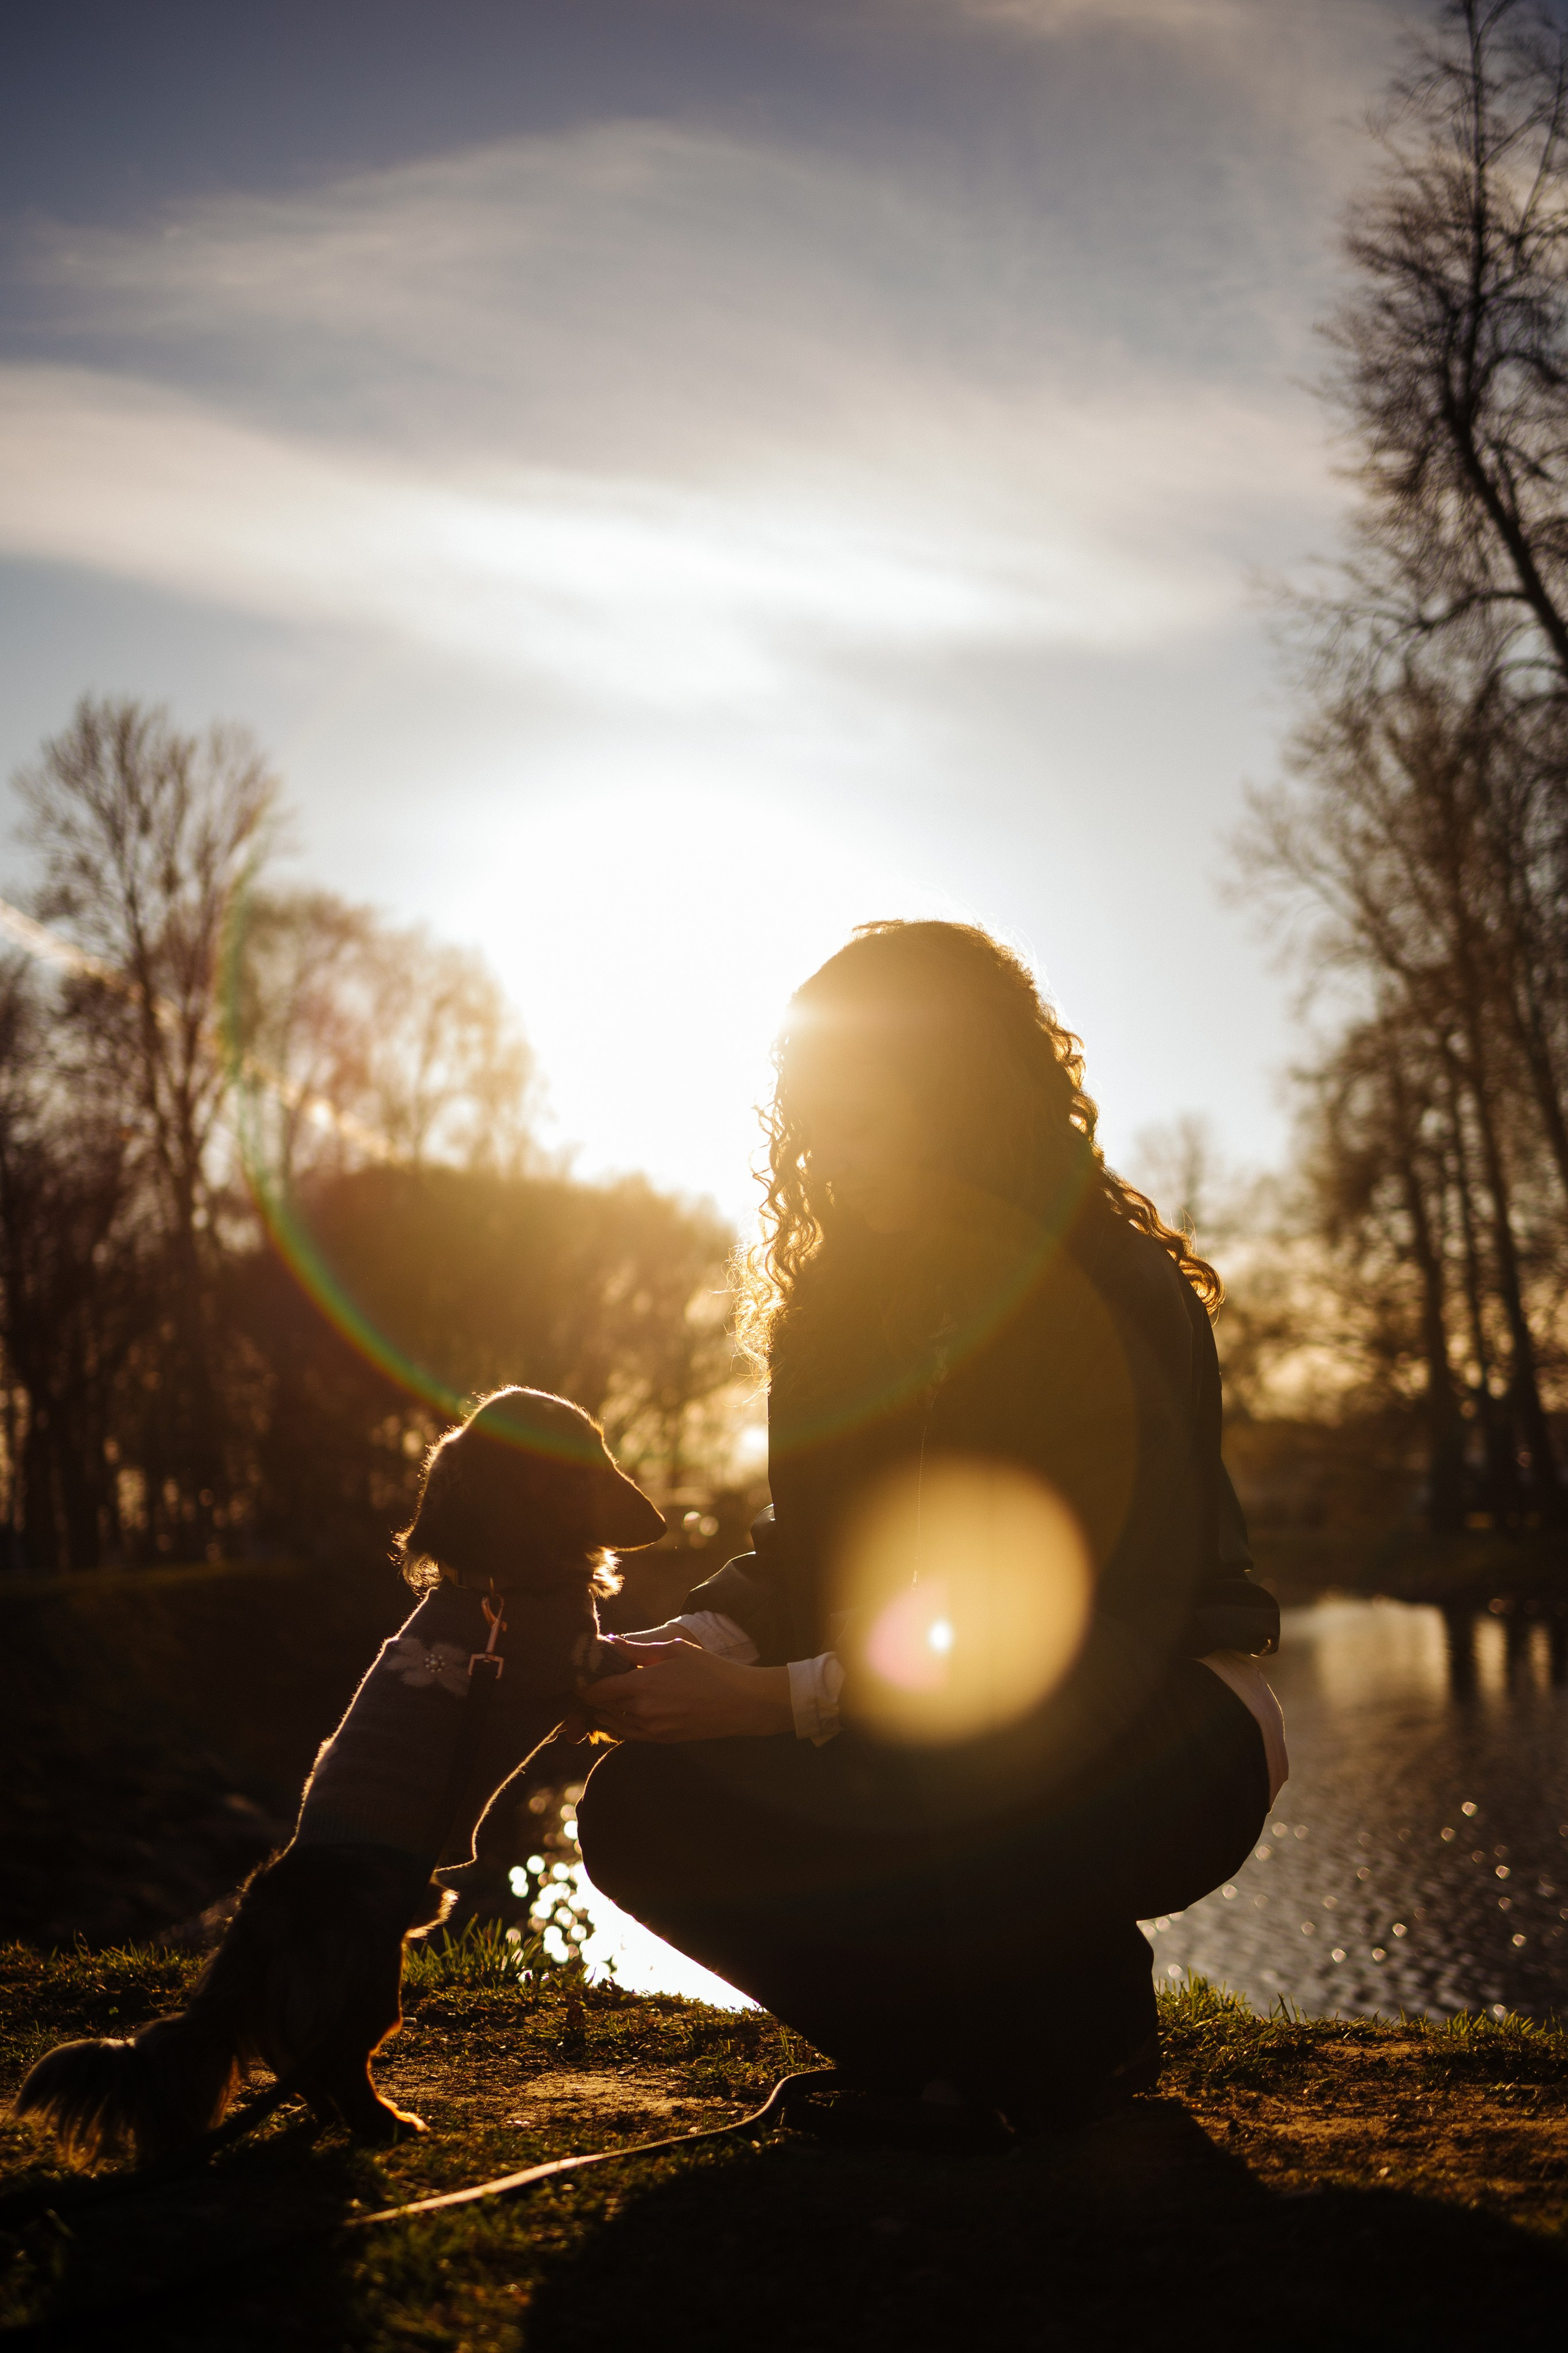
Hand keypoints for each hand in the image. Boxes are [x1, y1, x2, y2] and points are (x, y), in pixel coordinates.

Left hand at [580, 1639, 792, 1742]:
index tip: (582, 1675)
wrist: (741, 1703)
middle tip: (589, 1685)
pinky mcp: (662, 1740)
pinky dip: (619, 1725)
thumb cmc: (710, 1670)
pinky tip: (618, 1716)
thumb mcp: (674, 1650)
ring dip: (605, 1712)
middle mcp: (642, 1710)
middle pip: (602, 1706)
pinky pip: (630, 1735)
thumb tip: (611, 1641)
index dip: (586, 1683)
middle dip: (593, 1696)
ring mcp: (651, 1729)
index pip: (598, 1689)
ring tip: (601, 1700)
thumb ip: (638, 1649)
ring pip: (614, 1723)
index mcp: (643, 1684)